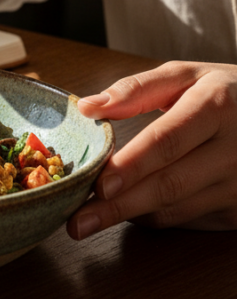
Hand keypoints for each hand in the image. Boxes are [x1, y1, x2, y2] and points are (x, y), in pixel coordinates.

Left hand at [69, 61, 236, 238]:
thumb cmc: (224, 93)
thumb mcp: (186, 76)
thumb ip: (136, 89)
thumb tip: (88, 107)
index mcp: (217, 107)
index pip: (168, 142)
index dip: (132, 166)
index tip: (99, 186)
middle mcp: (236, 150)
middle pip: (170, 185)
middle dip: (119, 206)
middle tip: (78, 222)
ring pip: (176, 209)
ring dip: (130, 215)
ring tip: (90, 218)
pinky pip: (187, 219)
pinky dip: (152, 216)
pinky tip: (129, 210)